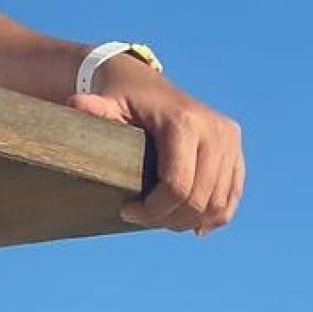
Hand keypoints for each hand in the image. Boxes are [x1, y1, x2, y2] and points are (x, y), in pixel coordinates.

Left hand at [69, 57, 245, 234]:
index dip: (152, 211)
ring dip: (189, 221)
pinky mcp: (235, 151)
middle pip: (199, 200)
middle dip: (168, 219)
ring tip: (162, 219)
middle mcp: (215, 130)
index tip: (126, 211)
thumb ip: (94, 110)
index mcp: (185, 121)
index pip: (177, 186)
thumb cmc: (122, 99)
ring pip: (218, 204)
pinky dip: (214, 216)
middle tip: (142, 219)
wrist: (149, 85)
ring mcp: (229, 141)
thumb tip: (76, 105)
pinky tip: (193, 226)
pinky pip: (231, 197)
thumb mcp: (106, 102)